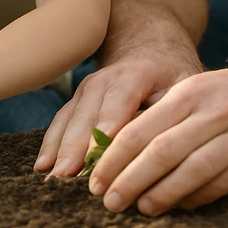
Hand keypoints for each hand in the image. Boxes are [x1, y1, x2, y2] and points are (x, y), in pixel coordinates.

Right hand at [37, 45, 201, 175]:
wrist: (150, 49)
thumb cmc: (173, 74)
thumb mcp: (185, 84)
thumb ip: (173, 111)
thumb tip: (160, 148)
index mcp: (134, 75)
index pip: (118, 105)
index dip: (105, 130)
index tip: (95, 157)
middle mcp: (104, 80)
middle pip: (86, 116)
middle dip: (75, 148)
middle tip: (65, 178)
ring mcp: (86, 89)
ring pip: (69, 120)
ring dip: (59, 149)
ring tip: (52, 178)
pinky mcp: (77, 100)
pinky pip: (60, 121)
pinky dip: (50, 144)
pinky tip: (42, 166)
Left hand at [88, 58, 227, 214]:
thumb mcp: (196, 90)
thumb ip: (161, 116)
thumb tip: (116, 151)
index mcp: (189, 92)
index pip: (141, 129)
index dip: (115, 159)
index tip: (96, 180)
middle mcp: (214, 111)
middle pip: (163, 152)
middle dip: (131, 180)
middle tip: (110, 202)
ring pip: (194, 171)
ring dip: (164, 194)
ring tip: (142, 208)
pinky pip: (224, 183)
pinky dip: (199, 197)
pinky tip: (181, 205)